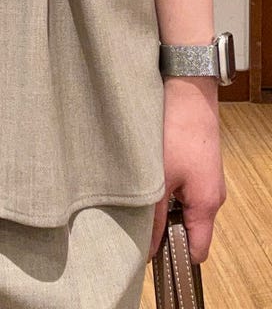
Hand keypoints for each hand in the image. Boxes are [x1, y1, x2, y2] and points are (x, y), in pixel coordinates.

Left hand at [147, 75, 226, 263]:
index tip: (149, 254)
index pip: (198, 250)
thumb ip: (151, 216)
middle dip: (163, 228)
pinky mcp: (197, 163)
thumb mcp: (157, 178)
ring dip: (161, 204)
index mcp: (207, 205)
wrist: (187, 90)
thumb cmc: (175, 131)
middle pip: (189, 228)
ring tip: (137, 192)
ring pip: (182, 206)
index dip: (175, 256)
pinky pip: (182, 187)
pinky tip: (145, 173)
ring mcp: (206, 178)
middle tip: (134, 219)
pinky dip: (164, 186)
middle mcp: (212, 195)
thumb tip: (146, 248)